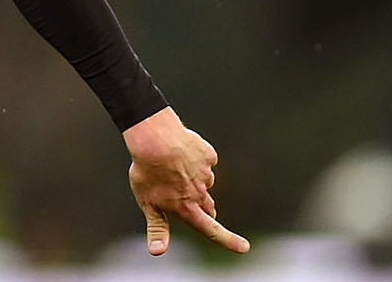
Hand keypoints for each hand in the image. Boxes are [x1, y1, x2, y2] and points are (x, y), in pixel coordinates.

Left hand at [123, 107, 249, 255]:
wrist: (154, 139)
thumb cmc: (147, 172)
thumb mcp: (147, 203)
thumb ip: (157, 228)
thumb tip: (157, 252)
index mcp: (187, 208)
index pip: (211, 230)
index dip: (229, 241)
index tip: (244, 247)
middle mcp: (200, 194)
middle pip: (208, 206)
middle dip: (202, 207)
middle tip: (187, 200)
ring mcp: (206, 174)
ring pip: (204, 181)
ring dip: (193, 179)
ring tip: (172, 168)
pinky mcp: (208, 156)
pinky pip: (203, 161)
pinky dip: (193, 159)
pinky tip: (180, 152)